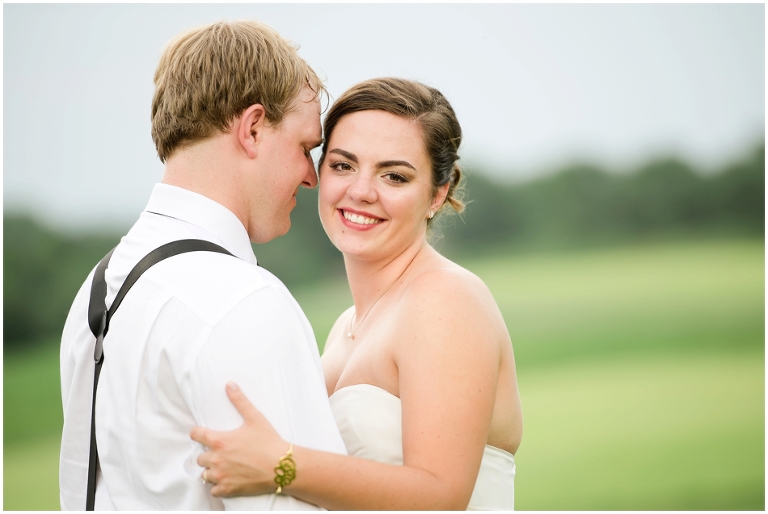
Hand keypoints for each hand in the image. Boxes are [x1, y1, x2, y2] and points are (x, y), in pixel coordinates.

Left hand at [190, 381, 287, 497]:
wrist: (282, 466)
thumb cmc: (269, 442)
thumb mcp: (255, 418)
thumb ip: (240, 401)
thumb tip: (230, 385)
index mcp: (219, 441)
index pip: (195, 435)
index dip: (198, 433)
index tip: (203, 434)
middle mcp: (216, 459)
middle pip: (199, 457)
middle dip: (207, 454)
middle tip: (220, 452)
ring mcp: (221, 476)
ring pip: (205, 474)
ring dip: (212, 470)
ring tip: (223, 466)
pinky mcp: (228, 489)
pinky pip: (214, 489)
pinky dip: (218, 485)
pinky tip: (227, 479)